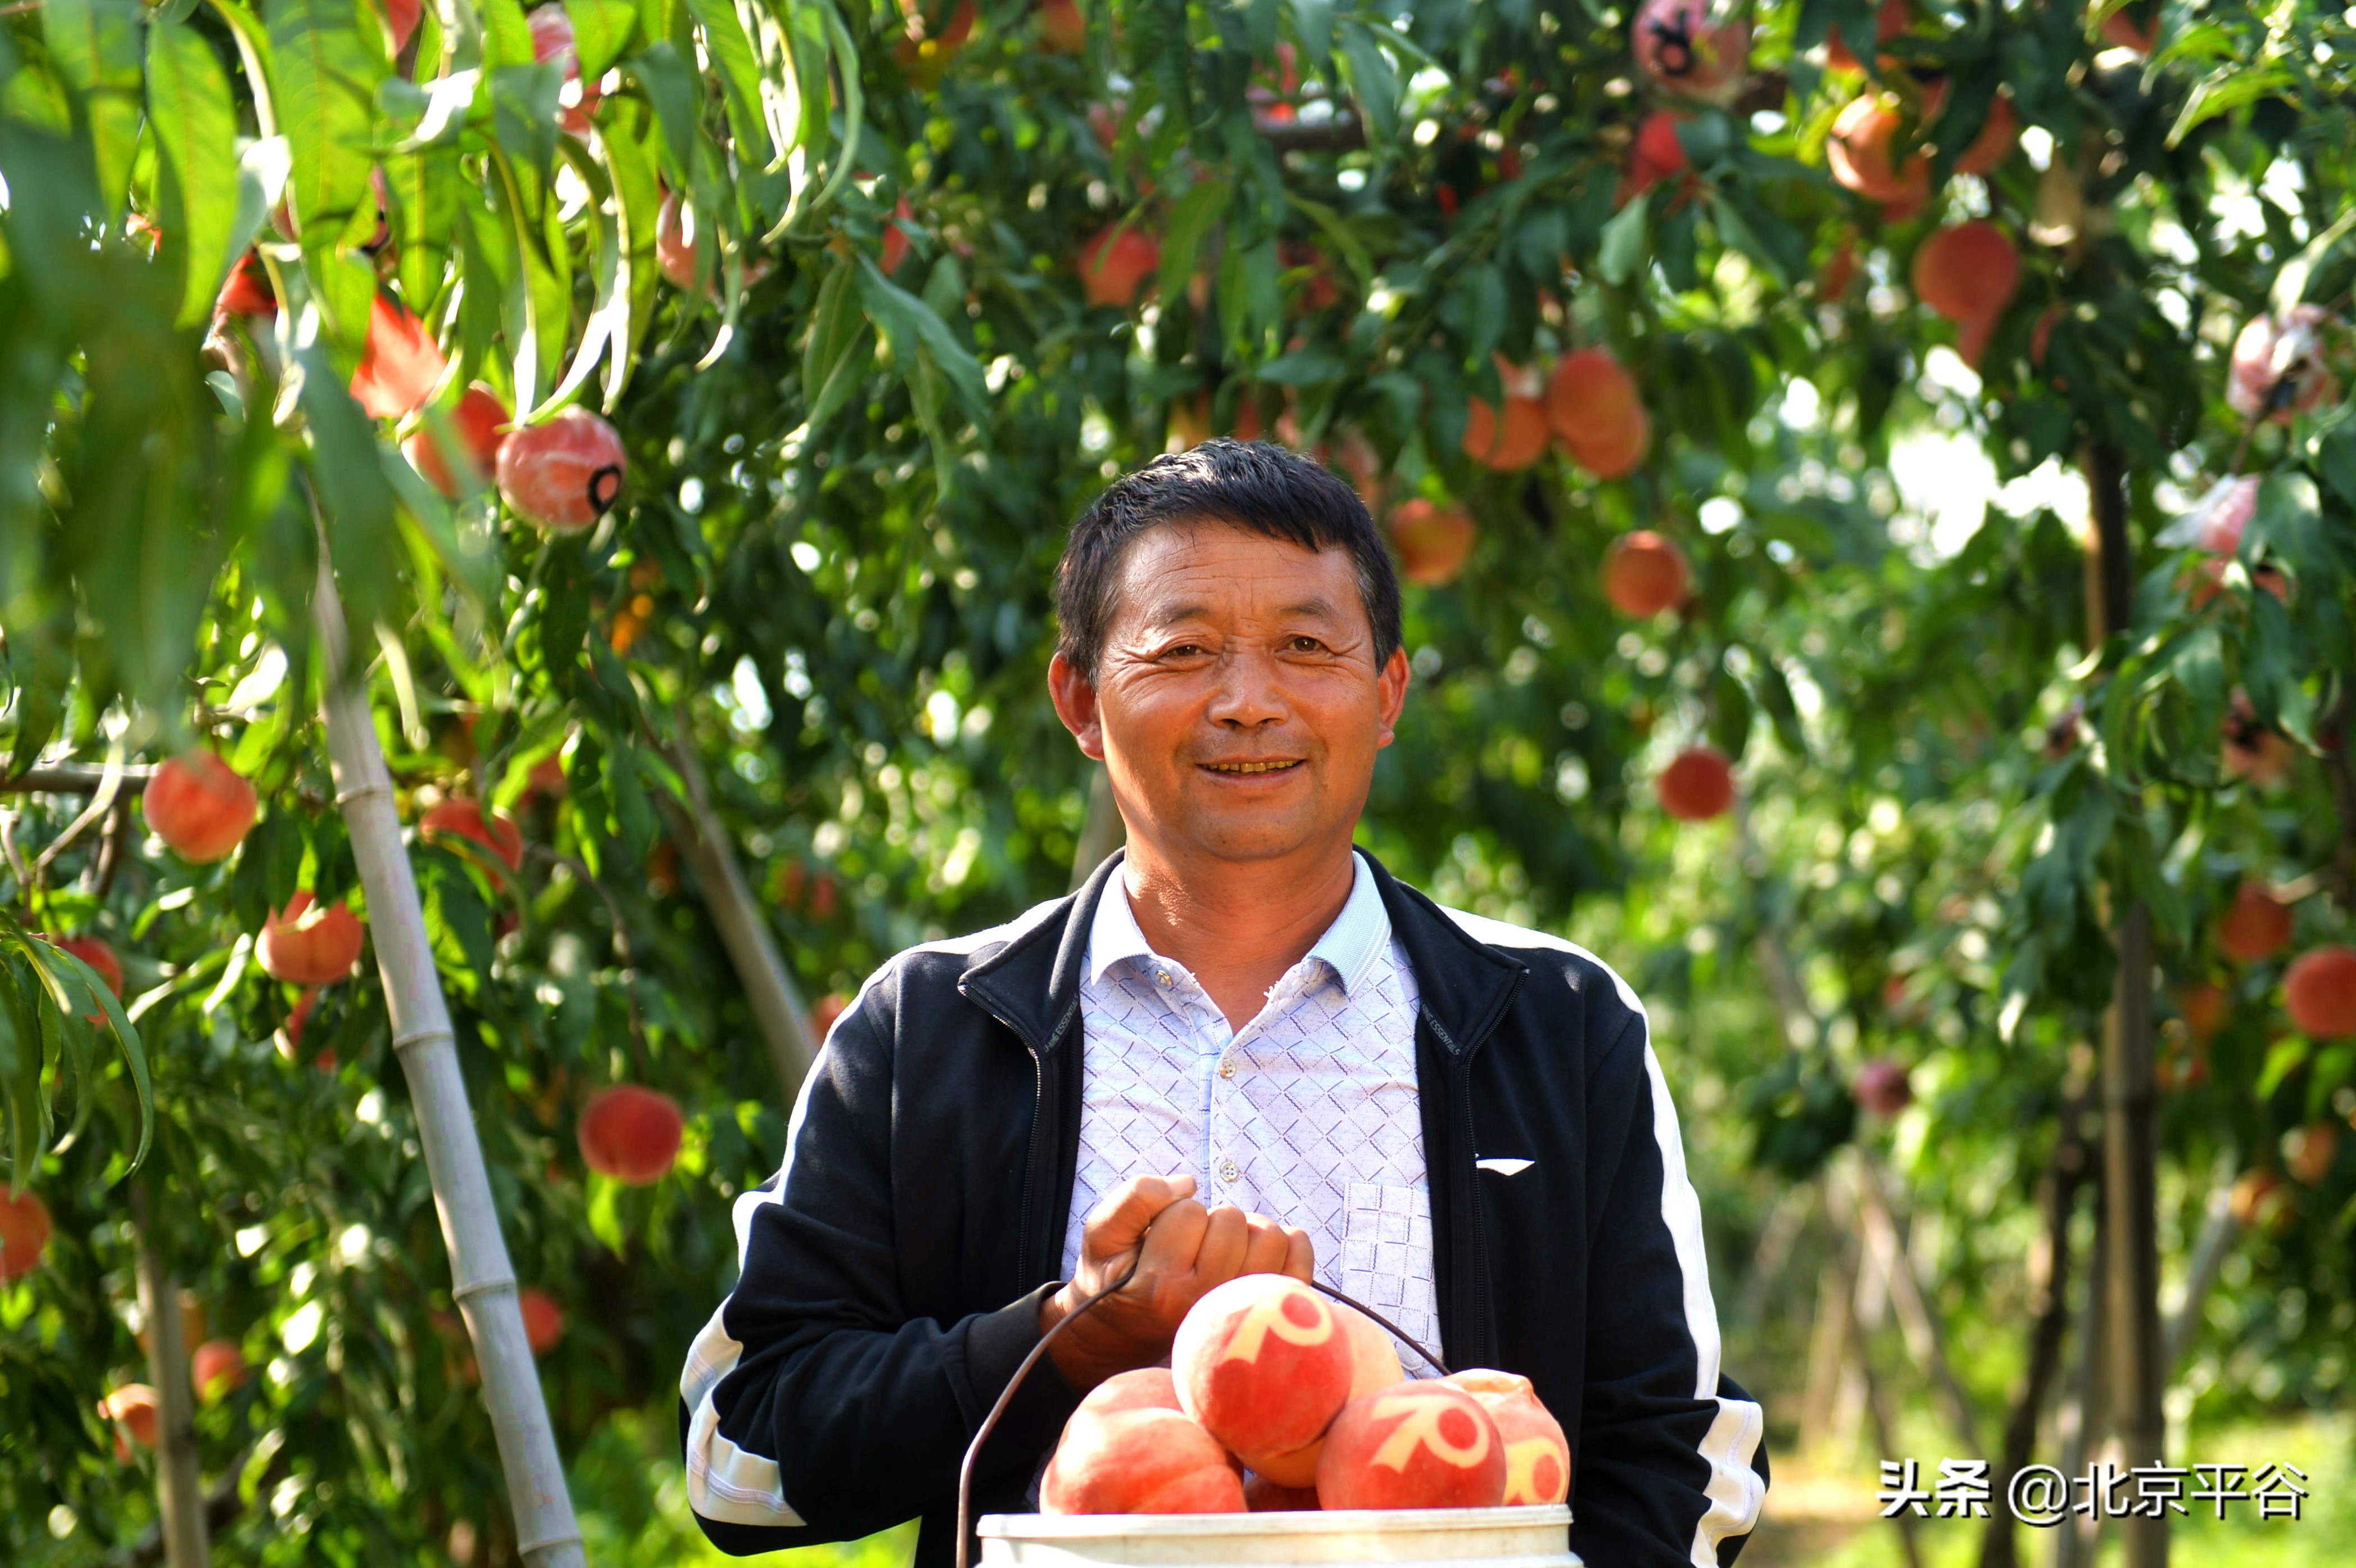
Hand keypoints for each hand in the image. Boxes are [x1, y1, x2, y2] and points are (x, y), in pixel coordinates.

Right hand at [1040, 1173, 1313, 1390]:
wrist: (1127, 1333)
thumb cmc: (1116, 1276)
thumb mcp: (1102, 1233)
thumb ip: (1136, 1197)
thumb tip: (1190, 1183)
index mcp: (1159, 1287)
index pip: (1189, 1211)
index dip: (1174, 1211)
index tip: (1161, 1237)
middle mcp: (1205, 1304)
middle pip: (1233, 1220)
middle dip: (1213, 1219)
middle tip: (1194, 1243)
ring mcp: (1242, 1312)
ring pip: (1270, 1236)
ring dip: (1249, 1230)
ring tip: (1224, 1248)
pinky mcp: (1268, 1313)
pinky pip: (1301, 1259)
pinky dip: (1289, 1243)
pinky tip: (1258, 1251)